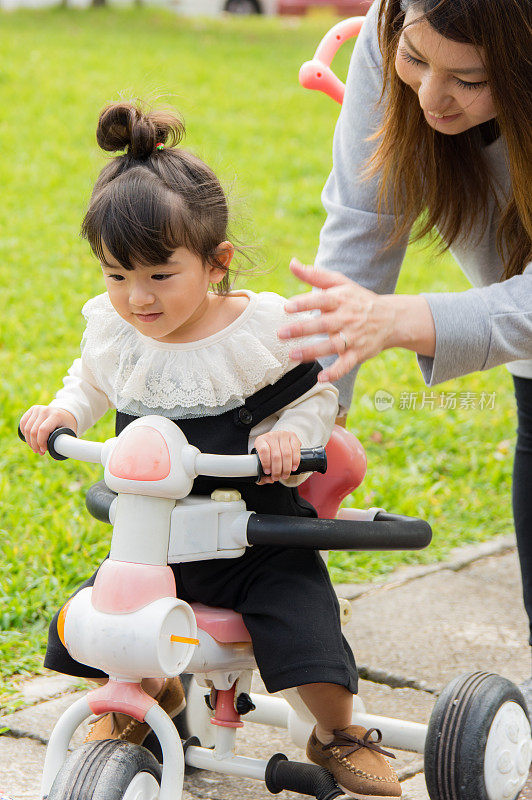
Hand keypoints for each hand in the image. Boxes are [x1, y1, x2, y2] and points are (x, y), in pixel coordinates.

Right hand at [19, 406, 77, 454]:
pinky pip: (23, 423)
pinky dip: (24, 433)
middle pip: (33, 430)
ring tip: (35, 448)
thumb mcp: (70, 433)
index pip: (43, 430)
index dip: (41, 442)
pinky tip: (29, 439)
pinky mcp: (32, 409)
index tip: (44, 450)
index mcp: (56, 415)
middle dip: (35, 445)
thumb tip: (55, 458)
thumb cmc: (67, 425)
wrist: (65, 413)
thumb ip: (65, 445)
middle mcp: (46, 410)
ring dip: (29, 441)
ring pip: (26, 428)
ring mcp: (38, 408)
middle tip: (40, 452)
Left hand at [254, 431, 300, 483]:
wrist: (276, 442)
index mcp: (260, 441)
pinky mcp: (292, 436)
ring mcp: (283, 435)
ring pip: (286, 454)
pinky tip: (293, 467)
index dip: (266, 463)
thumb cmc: (268, 453)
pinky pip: (295, 450)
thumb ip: (262, 471)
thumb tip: (269, 480)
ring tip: (285, 475)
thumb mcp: (261, 459)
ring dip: (286, 468)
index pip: (263, 451)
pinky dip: (295, 461)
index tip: (268, 472)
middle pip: (276, 455)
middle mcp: (271, 436)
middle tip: (277, 477)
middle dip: (277, 470)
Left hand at [278, 259, 395, 382]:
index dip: (304, 303)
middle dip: (302, 329)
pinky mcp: (358, 353)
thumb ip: (315, 275)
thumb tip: (292, 263)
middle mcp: (347, 318)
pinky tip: (322, 378)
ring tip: (292, 355)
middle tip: (280, 333)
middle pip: (323, 324)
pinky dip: (336, 372)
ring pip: (332, 345)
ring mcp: (353, 337)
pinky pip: (346, 364)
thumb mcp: (340, 283)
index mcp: (341, 300)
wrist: (391, 318)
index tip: (287, 307)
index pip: (321, 300)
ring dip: (312, 351)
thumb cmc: (358, 299)